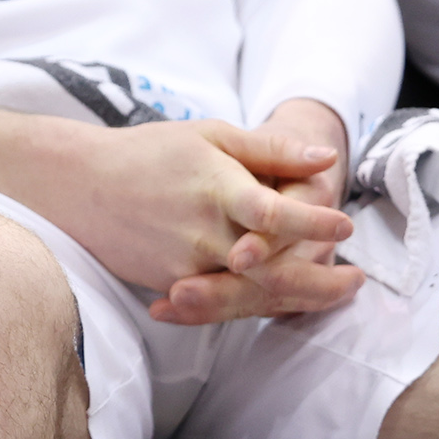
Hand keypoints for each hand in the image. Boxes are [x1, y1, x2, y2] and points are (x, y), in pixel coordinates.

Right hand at [151, 101, 364, 324]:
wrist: (82, 185)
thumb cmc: (152, 152)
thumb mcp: (211, 135)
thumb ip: (269, 149)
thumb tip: (325, 159)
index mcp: (215, 187)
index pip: (271, 213)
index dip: (310, 222)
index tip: (344, 224)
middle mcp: (202, 232)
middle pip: (270, 270)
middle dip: (319, 282)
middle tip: (356, 280)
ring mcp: (185, 264)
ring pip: (251, 294)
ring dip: (298, 299)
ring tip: (334, 292)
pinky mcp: (171, 284)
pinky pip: (223, 302)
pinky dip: (259, 303)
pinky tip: (288, 299)